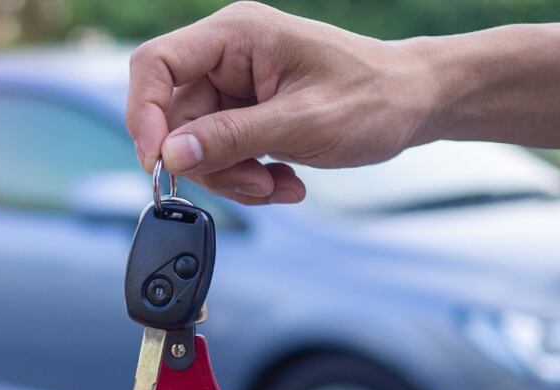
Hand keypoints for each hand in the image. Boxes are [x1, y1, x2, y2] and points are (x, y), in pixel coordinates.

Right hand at [126, 1, 436, 203]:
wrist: (413, 104)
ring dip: (232, 177)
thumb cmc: (373, 97)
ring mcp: (233, 86)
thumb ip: (231, 138)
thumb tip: (171, 155)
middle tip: (253, 185)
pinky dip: (245, 177)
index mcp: (236, 35)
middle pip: (174, 117)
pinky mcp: (243, 114)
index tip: (159, 162)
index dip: (145, 114)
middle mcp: (227, 56)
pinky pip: (219, 154)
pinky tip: (283, 179)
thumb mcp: (301, 123)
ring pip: (195, 145)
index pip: (156, 65)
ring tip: (278, 185)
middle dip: (209, 163)